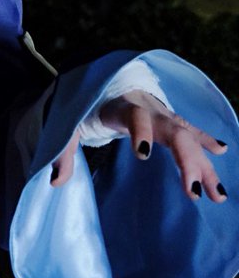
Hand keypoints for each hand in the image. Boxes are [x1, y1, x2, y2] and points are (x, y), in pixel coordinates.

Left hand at [50, 90, 228, 201]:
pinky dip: (206, 141)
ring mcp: (161, 113)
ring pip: (188, 136)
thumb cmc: (83, 108)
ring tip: (218, 193)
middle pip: (171, 130)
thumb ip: (61, 151)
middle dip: (186, 160)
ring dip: (204, 164)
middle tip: (194, 192)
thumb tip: (55, 182)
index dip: (140, 132)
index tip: (142, 155)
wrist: (99, 84)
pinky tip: (222, 150)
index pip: (134, 116)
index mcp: (120, 106)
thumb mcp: (66, 126)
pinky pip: (191, 131)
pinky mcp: (168, 119)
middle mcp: (147, 107)